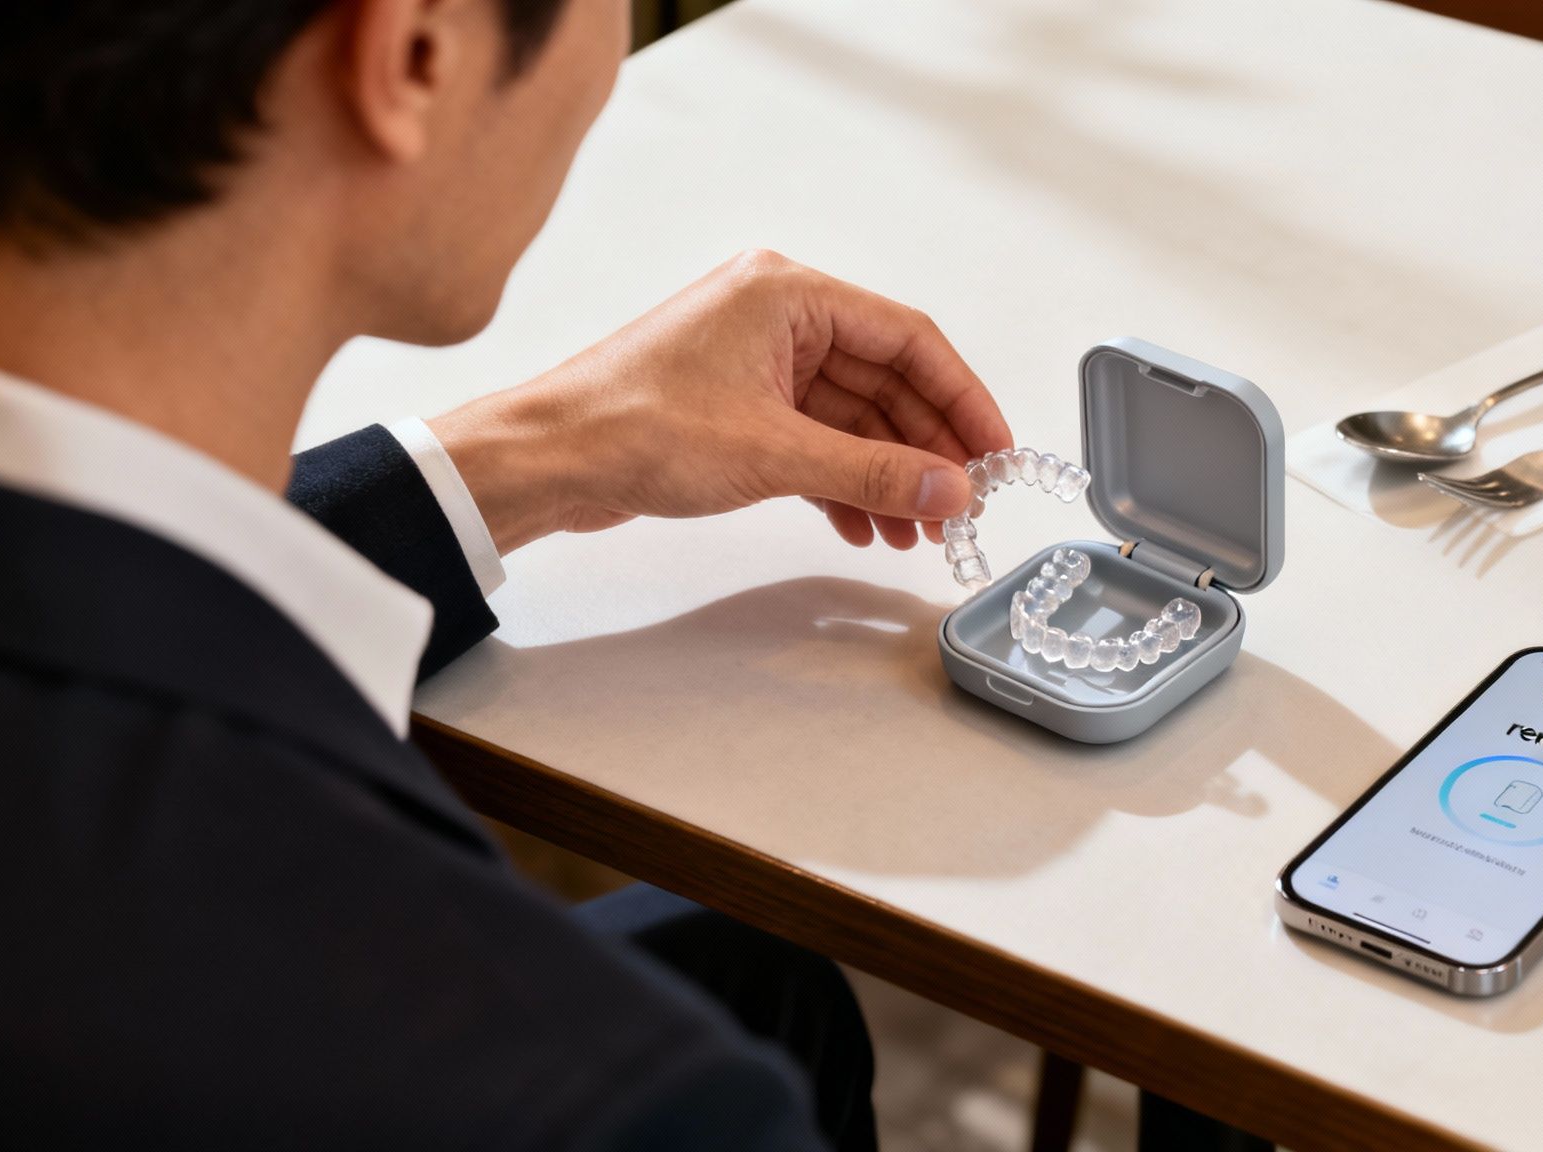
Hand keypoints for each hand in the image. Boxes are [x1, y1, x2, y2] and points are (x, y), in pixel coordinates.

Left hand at [429, 250, 1012, 553]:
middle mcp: (777, 316)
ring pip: (852, 417)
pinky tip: (866, 526)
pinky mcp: (737, 406)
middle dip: (925, 446)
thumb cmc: (632, 428)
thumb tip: (950, 491)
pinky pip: (815, 439)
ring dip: (887, 474)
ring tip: (918, 530)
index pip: (908, 337)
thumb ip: (871, 474)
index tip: (997, 452)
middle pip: (885, 379)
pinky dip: (843, 481)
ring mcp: (756, 362)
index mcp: (788, 293)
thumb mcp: (772, 454)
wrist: (546, 460)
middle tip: (963, 502)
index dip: (962, 397)